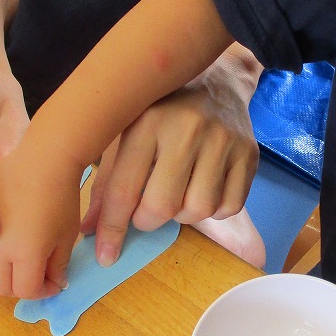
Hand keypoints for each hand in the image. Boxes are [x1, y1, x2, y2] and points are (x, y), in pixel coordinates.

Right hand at [0, 142, 82, 298]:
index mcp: (22, 255)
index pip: (27, 291)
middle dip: (22, 286)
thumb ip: (58, 265)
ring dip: (9, 268)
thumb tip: (55, 283)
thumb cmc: (62, 197)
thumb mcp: (67, 235)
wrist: (44, 158)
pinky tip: (15, 229)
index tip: (56, 281)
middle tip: (40, 273)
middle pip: (2, 286)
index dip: (44, 291)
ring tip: (28, 251)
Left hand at [80, 47, 260, 265]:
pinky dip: (214, 210)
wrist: (217, 78)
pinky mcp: (249, 153)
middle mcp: (187, 128)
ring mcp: (223, 140)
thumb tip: (87, 232)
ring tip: (178, 193)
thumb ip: (105, 181)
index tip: (105, 256)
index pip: (124, 189)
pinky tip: (204, 187)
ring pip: (197, 210)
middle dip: (148, 220)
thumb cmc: (160, 111)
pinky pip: (229, 207)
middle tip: (146, 212)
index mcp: (147, 120)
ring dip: (182, 215)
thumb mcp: (124, 133)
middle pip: (162, 206)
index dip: (112, 229)